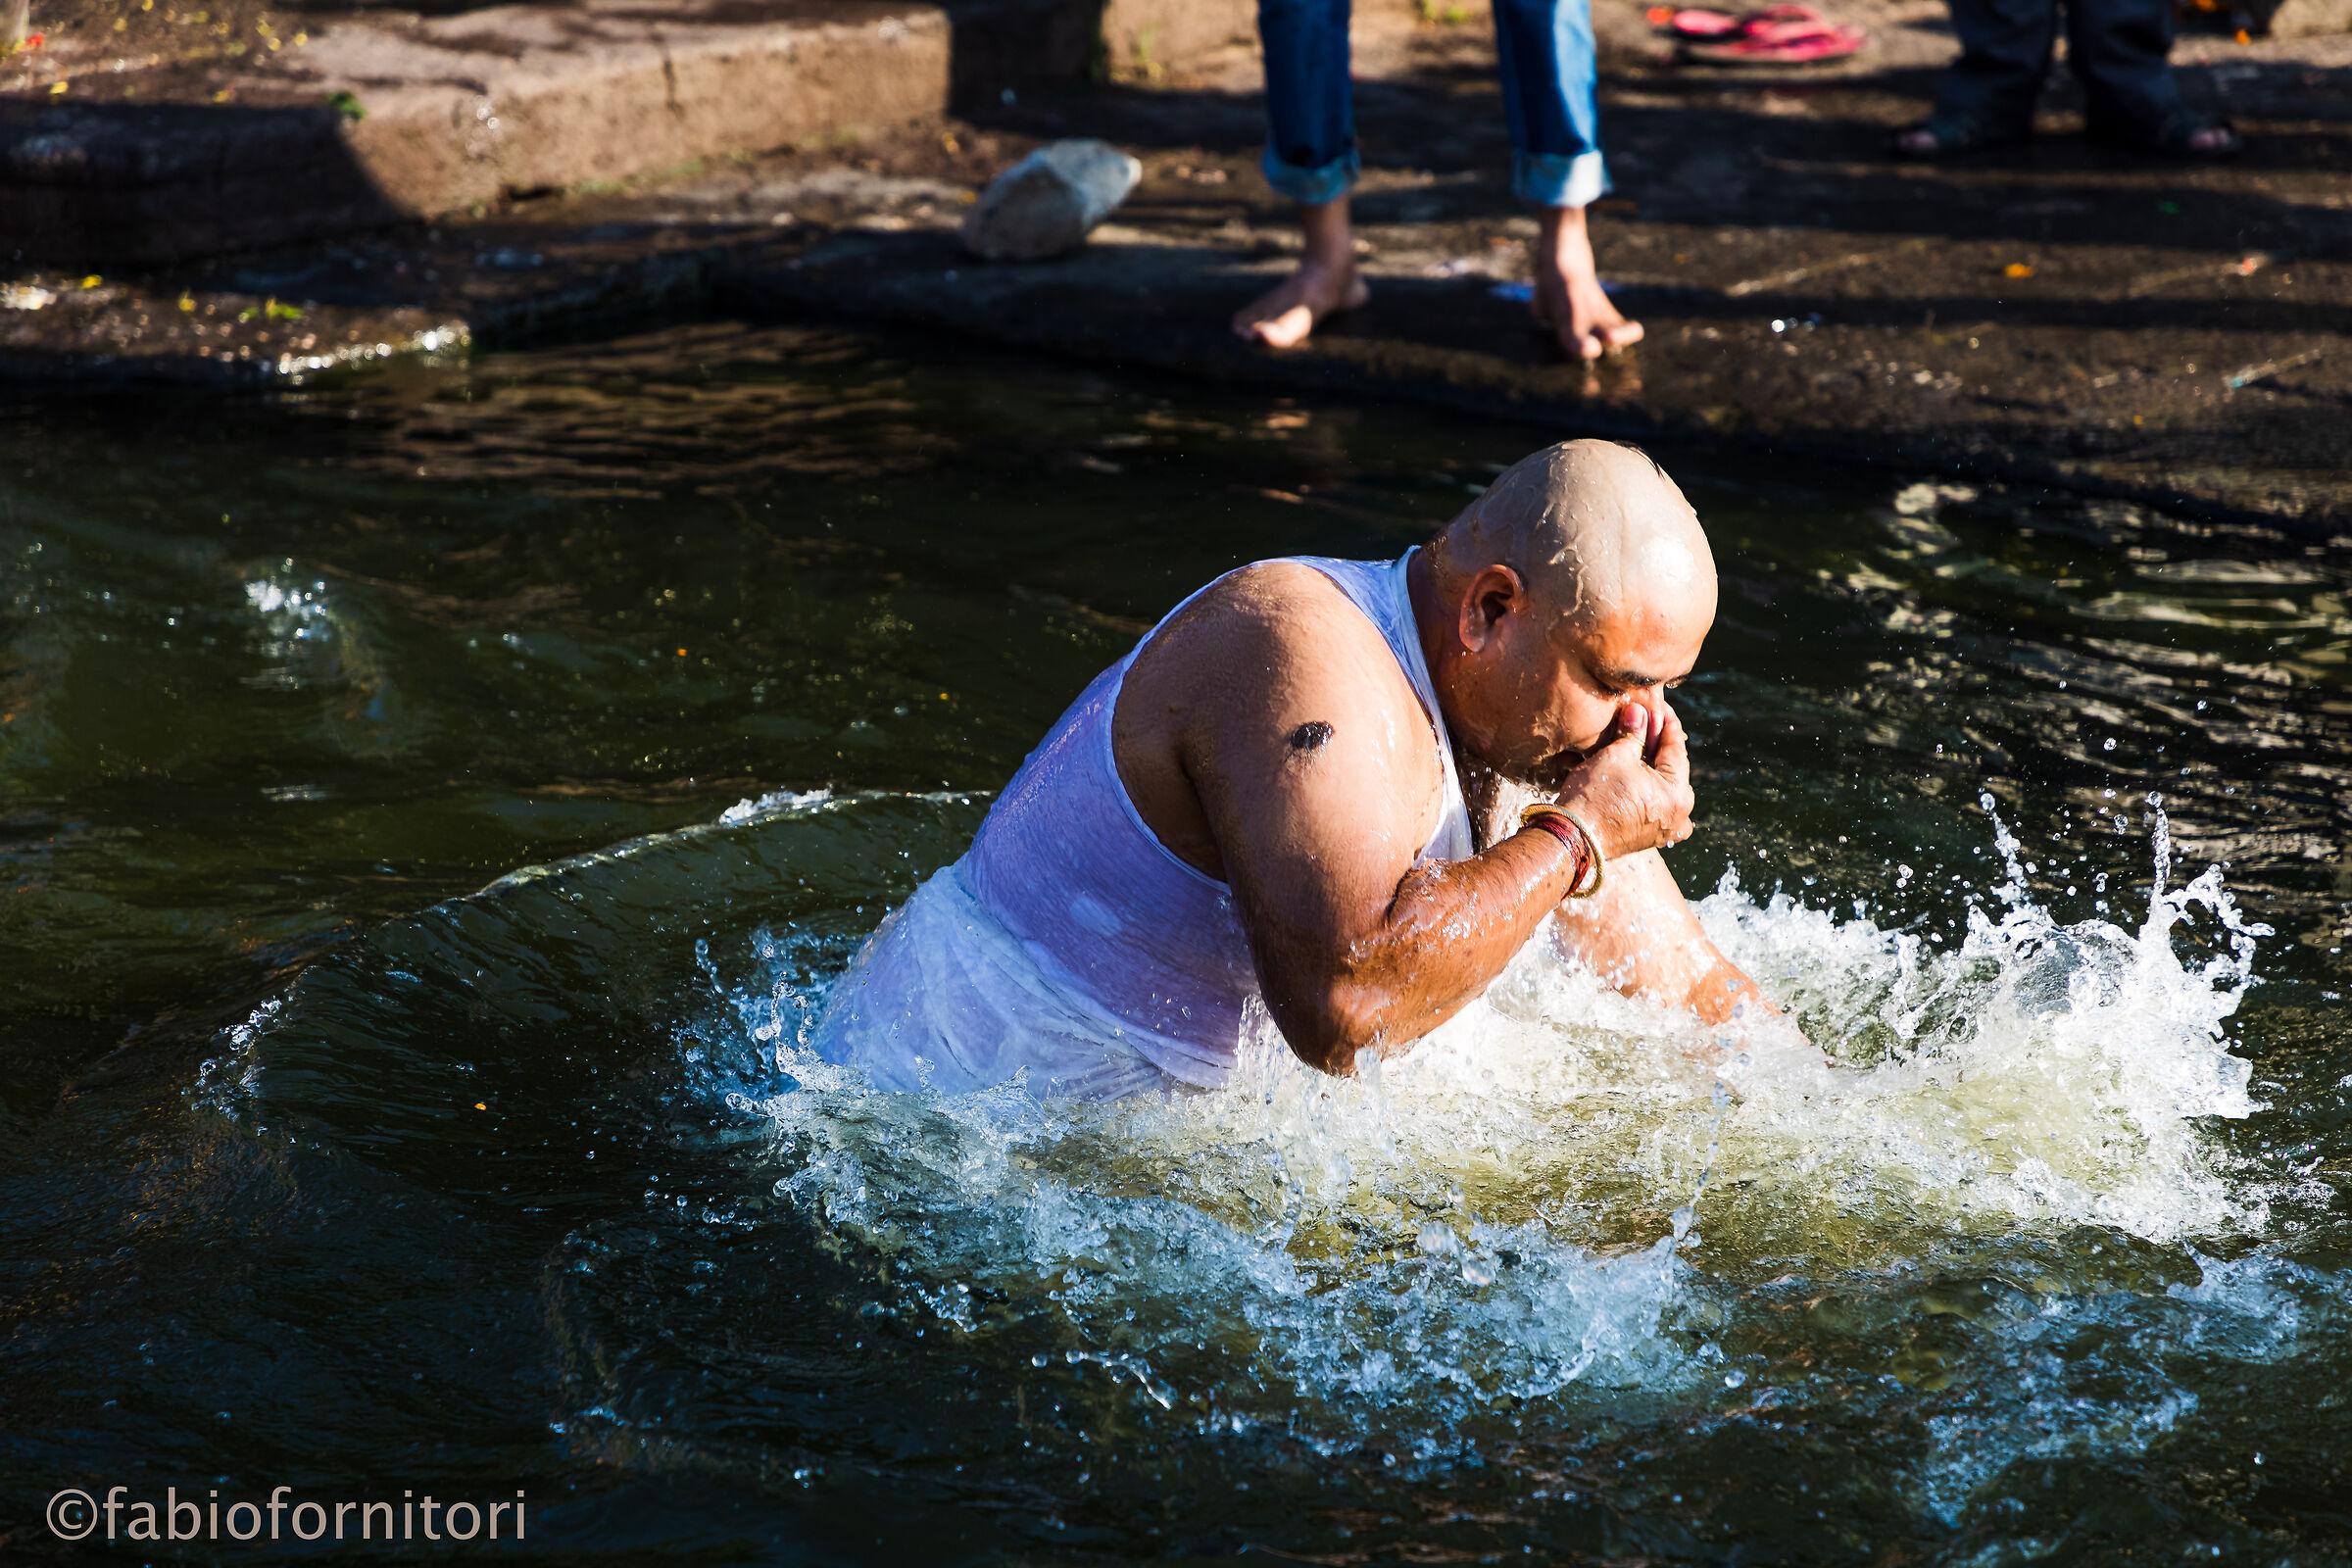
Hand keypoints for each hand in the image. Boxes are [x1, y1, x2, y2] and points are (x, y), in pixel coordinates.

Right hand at [1551, 700, 1694, 861]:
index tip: (1655, 704)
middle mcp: (1679, 814)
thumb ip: (1634, 733)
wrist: (1572, 839)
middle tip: (1640, 719)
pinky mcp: (1646, 836)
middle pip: (1668, 767)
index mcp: (1679, 794)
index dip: (1663, 721)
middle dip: (1652, 742)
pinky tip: (1625, 766)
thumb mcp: (1616, 756)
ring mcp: (1663, 828)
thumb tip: (1639, 711)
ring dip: (1644, 762)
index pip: (1676, 746)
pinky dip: (1638, 783)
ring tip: (1629, 741)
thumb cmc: (1595, 797)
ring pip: (1657, 784)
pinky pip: (1648, 801)